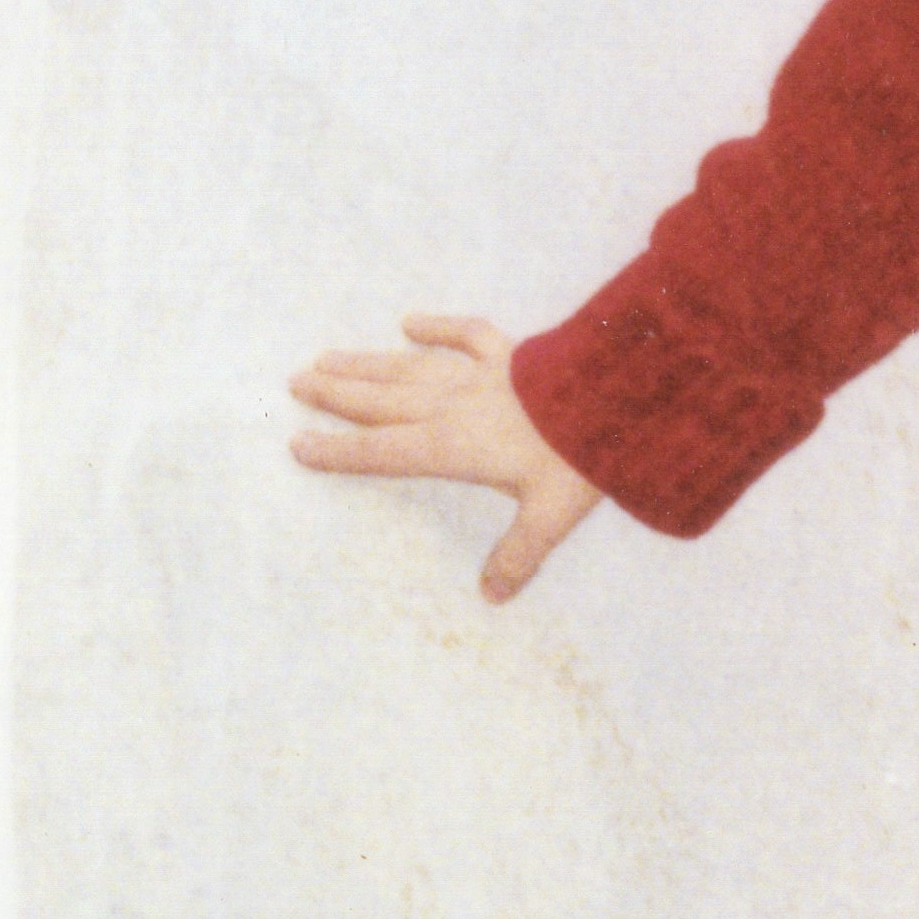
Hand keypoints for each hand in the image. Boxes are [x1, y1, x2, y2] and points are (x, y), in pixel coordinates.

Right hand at [288, 312, 605, 603]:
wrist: (622, 395)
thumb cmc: (582, 458)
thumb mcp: (550, 517)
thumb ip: (517, 555)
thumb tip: (492, 596)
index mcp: (454, 447)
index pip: (384, 452)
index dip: (339, 453)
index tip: (298, 445)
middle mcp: (456, 406)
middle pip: (384, 401)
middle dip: (337, 395)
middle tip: (295, 384)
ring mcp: (481, 374)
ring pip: (411, 368)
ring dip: (367, 364)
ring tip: (326, 358)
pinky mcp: (511, 352)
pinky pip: (467, 334)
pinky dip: (439, 327)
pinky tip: (410, 322)